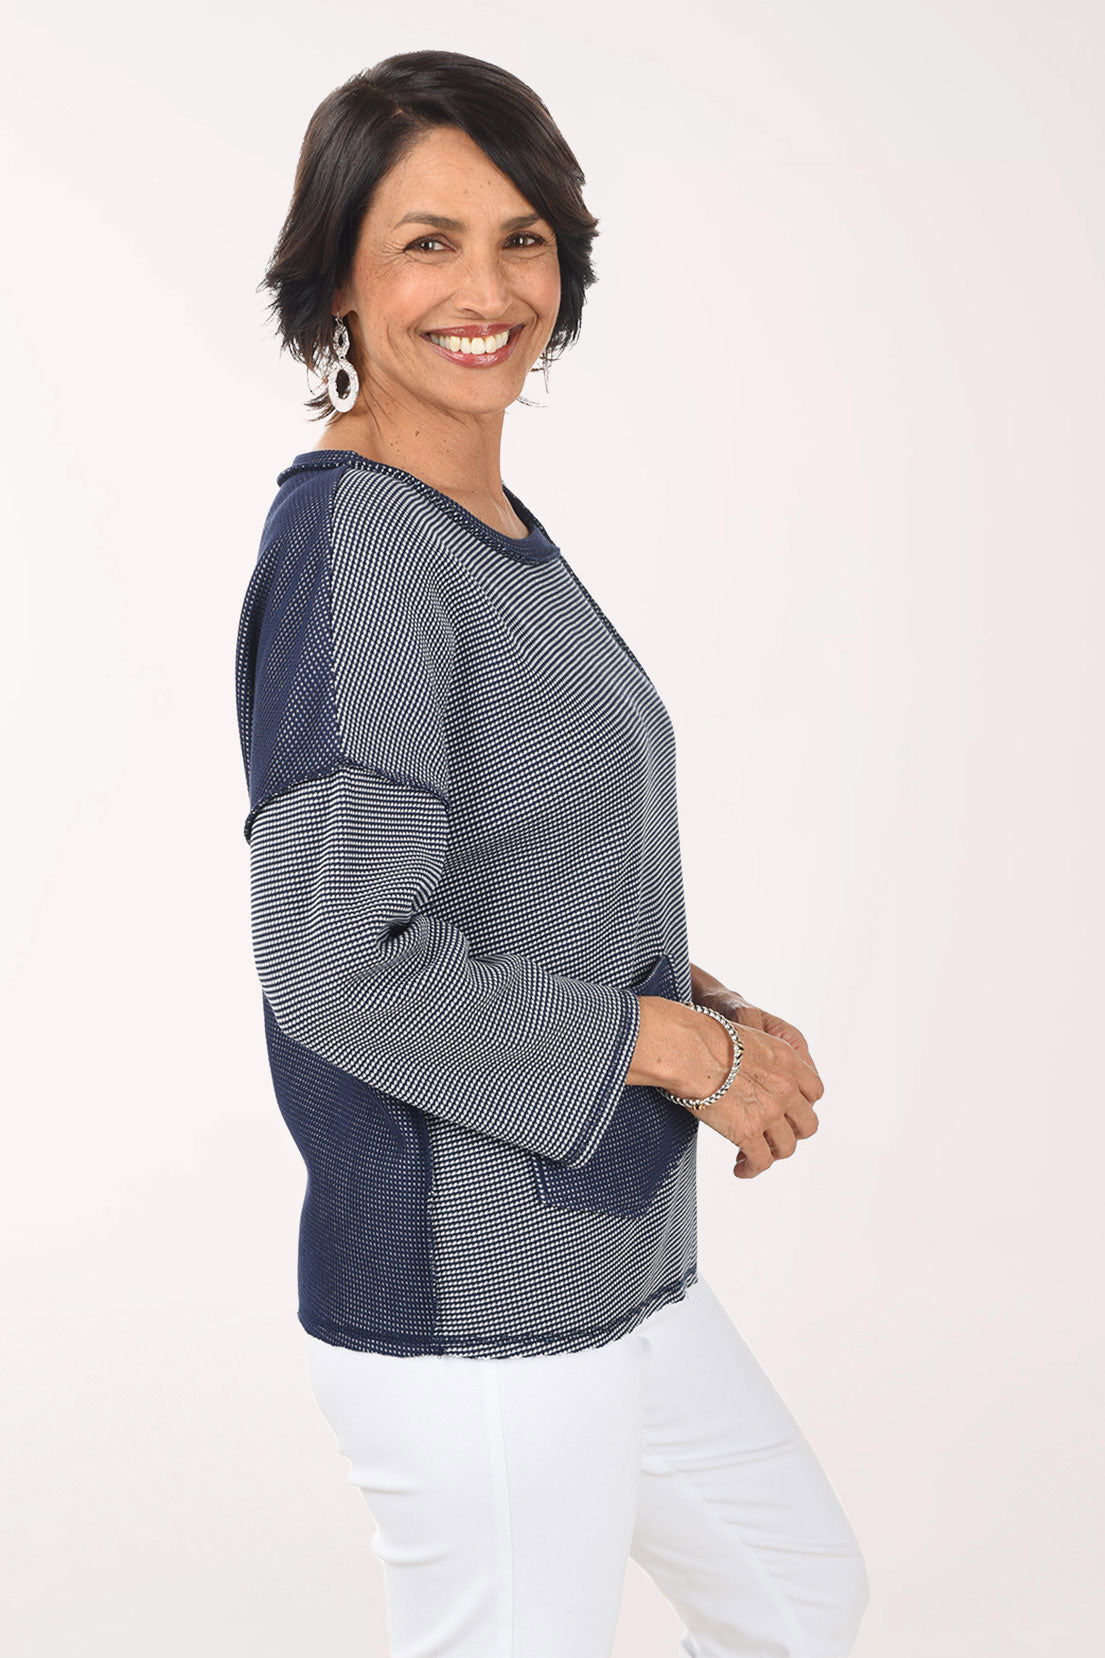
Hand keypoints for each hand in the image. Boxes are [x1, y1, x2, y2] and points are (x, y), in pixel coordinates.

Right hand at [687, 970, 822, 1177]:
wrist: (689, 1049)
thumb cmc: (704, 1037)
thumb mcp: (746, 1036)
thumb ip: (759, 1057)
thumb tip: (744, 1068)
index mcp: (787, 1059)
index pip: (814, 1091)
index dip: (801, 1106)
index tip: (786, 1113)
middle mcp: (786, 1086)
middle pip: (808, 1124)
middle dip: (792, 1133)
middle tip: (773, 1137)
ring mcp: (770, 1111)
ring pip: (787, 1147)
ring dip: (771, 1155)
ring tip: (752, 1157)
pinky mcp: (749, 1132)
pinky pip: (761, 1161)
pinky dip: (752, 1168)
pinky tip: (740, 1168)